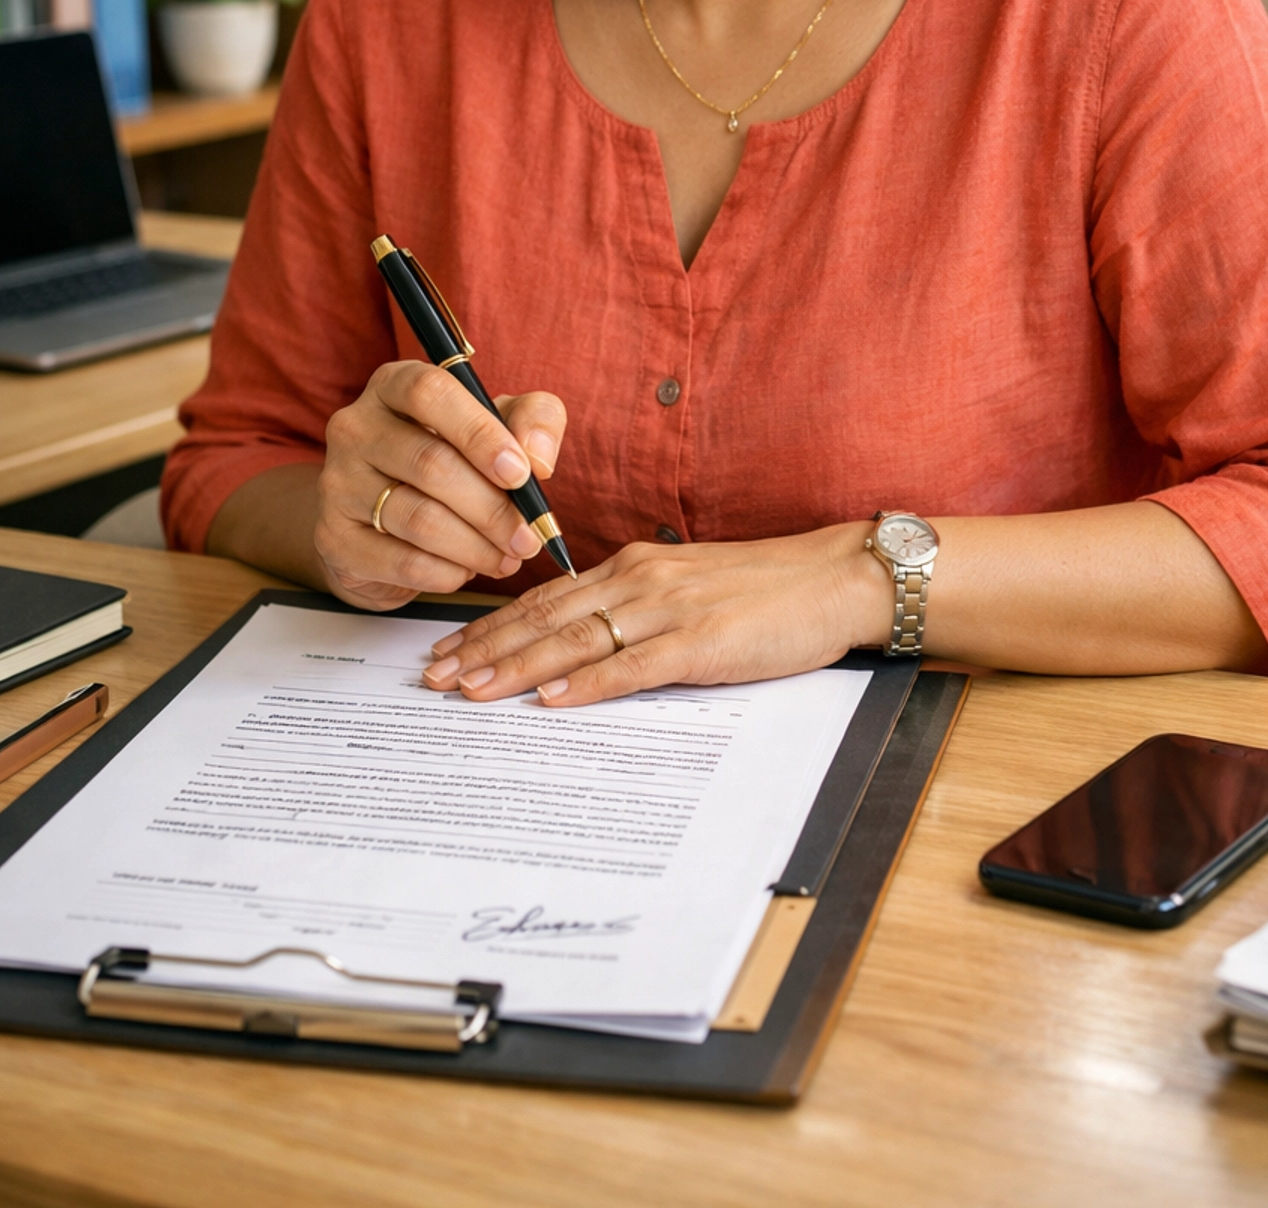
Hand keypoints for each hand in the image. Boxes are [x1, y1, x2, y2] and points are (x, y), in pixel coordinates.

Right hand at [316, 362, 565, 610]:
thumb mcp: (500, 424)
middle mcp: (355, 427)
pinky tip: (466, 570)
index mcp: (394, 385)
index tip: (521, 474)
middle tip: (529, 537)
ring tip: (508, 558)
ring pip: (420, 518)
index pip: (430, 393)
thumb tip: (537, 458)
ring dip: (477, 547)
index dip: (480, 433)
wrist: (384, 521)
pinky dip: (447, 573)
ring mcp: (337, 483)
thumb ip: (533, 421)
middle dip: (493, 509)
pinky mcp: (334, 538)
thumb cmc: (454, 458)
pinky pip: (402, 561)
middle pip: (430, 464)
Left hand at [420, 523, 894, 702]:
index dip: (491, 627)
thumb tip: (584, 645)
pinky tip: (552, 700)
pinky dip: (587, 684)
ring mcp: (669, 609)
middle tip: (433, 679)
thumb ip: (636, 608)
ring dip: (516, 668)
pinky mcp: (701, 641)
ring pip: (575, 641)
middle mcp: (641, 580)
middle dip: (483, 649)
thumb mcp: (687, 587)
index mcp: (635, 567)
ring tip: (469, 691)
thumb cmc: (766, 589)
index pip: (545, 600)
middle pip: (545, 619)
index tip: (448, 652)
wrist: (834, 577)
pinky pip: (632, 666)